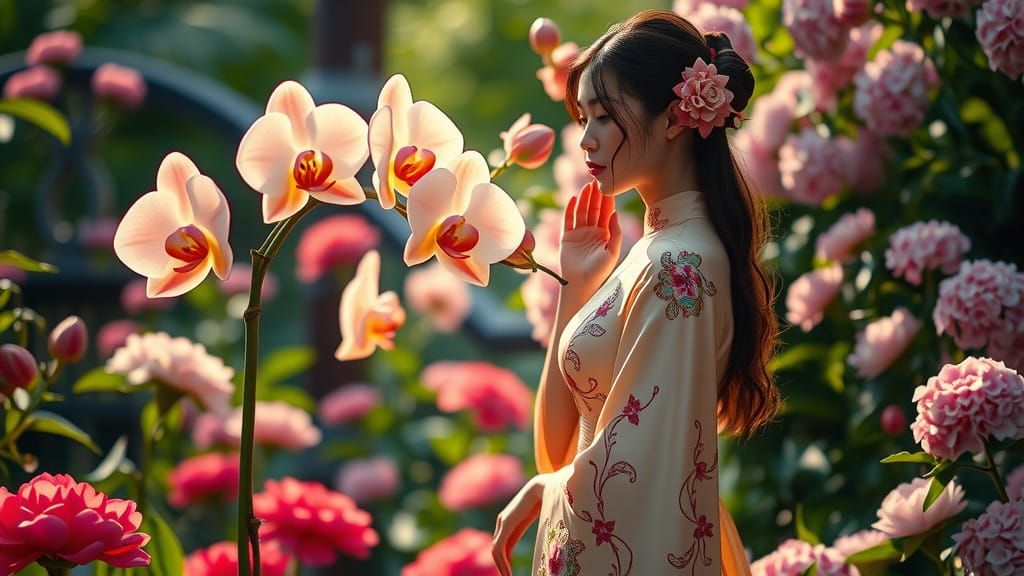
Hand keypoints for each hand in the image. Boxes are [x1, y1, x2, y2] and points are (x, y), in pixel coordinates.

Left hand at [492, 473, 548, 575]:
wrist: (546, 486)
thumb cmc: (549, 498)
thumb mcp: (539, 518)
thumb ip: (535, 526)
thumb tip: (547, 534)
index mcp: (510, 519)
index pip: (503, 543)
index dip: (505, 559)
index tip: (511, 572)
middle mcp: (502, 521)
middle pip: (497, 548)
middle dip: (502, 565)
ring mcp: (502, 522)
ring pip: (496, 551)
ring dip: (502, 567)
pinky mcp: (505, 525)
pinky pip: (499, 549)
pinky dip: (502, 563)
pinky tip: (508, 573)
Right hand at [559, 179, 621, 302]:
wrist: (580, 284)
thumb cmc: (599, 271)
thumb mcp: (612, 252)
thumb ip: (615, 233)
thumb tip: (615, 212)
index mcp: (605, 234)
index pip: (606, 213)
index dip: (607, 200)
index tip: (609, 186)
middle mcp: (592, 231)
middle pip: (594, 209)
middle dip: (595, 195)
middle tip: (597, 180)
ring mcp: (579, 233)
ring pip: (581, 212)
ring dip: (584, 199)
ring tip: (586, 186)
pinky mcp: (566, 237)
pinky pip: (567, 220)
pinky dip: (569, 209)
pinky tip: (573, 199)